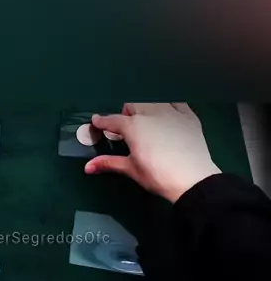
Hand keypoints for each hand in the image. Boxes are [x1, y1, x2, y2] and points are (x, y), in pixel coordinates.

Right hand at [85, 103, 220, 202]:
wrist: (192, 179)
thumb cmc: (158, 176)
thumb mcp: (132, 169)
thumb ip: (109, 163)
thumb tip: (88, 167)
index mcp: (133, 126)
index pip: (112, 120)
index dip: (102, 121)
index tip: (97, 121)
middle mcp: (151, 113)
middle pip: (132, 106)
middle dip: (127, 115)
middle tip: (128, 131)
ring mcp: (171, 112)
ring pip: (153, 101)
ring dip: (146, 109)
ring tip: (148, 123)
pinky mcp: (188, 116)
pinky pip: (176, 103)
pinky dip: (169, 107)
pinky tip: (169, 116)